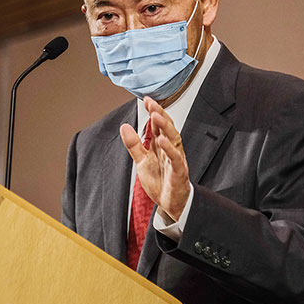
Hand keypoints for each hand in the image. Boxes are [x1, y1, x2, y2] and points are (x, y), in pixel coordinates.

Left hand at [119, 96, 191, 220]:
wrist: (170, 203)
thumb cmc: (160, 181)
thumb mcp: (141, 162)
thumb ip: (134, 145)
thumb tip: (124, 127)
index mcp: (161, 145)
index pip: (158, 124)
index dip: (153, 112)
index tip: (146, 100)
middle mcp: (170, 149)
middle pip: (167, 127)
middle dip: (159, 113)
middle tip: (151, 103)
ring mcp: (176, 159)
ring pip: (174, 138)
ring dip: (165, 126)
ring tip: (156, 115)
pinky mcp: (179, 171)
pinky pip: (175, 158)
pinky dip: (169, 149)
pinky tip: (162, 140)